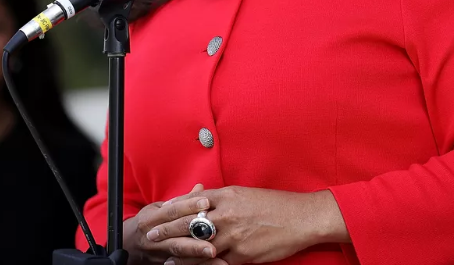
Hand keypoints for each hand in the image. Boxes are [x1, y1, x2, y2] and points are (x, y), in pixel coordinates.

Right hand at [123, 184, 225, 264]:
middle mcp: (152, 236)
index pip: (172, 211)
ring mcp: (158, 253)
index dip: (189, 206)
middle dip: (195, 232)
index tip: (207, 202)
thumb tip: (200, 187)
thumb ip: (180, 201)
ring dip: (197, 252)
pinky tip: (214, 263)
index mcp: (151, 219)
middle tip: (215, 230)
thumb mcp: (157, 208)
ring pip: (178, 252)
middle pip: (176, 234)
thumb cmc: (148, 222)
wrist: (129, 245)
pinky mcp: (164, 264)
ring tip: (214, 251)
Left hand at [146, 186, 348, 264]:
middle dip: (168, 230)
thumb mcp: (246, 194)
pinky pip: (218, 263)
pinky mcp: (242, 255)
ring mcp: (234, 236)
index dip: (173, 208)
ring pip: (200, 246)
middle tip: (152, 236)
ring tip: (166, 258)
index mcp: (228, 195)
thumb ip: (224, 198)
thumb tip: (204, 201)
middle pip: (190, 223)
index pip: (193, 201)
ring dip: (181, 253)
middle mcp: (228, 214)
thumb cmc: (275, 205)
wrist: (301, 218)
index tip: (159, 213)